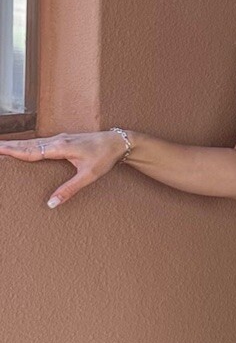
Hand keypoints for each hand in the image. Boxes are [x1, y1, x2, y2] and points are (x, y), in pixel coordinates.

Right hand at [0, 129, 128, 206]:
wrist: (117, 142)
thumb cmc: (104, 158)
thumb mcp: (88, 176)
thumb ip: (69, 190)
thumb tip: (51, 203)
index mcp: (60, 148)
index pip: (30, 152)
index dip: (13, 152)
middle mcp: (57, 140)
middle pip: (27, 145)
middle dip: (9, 146)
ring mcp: (60, 139)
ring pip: (33, 142)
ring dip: (16, 145)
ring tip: (2, 147)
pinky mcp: (63, 139)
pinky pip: (40, 142)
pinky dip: (28, 144)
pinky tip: (23, 147)